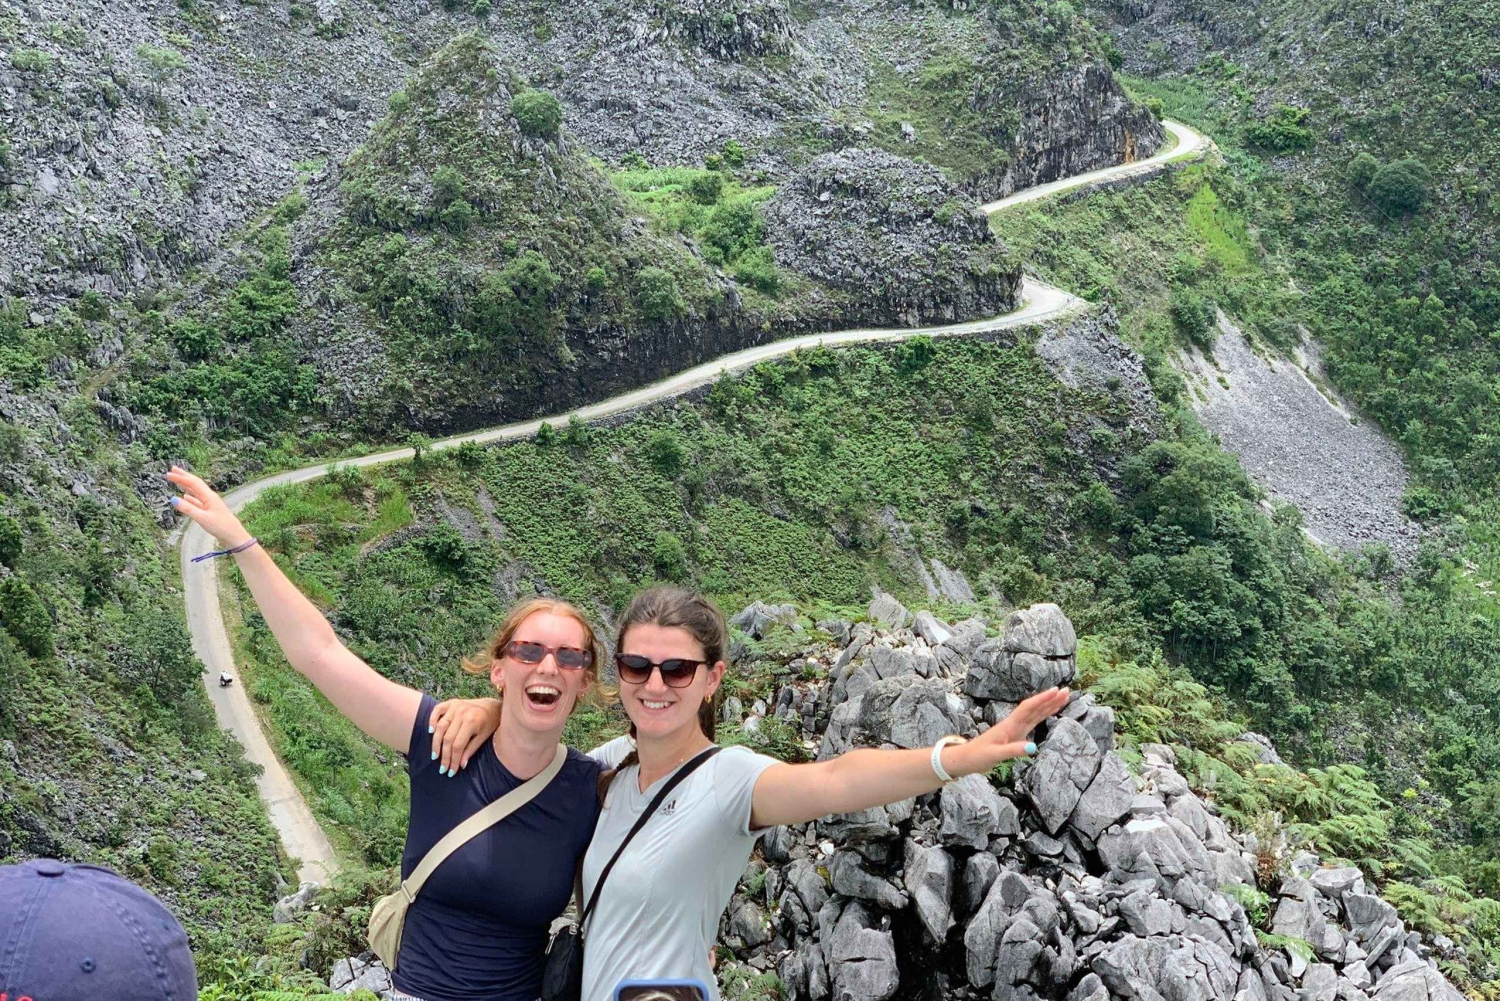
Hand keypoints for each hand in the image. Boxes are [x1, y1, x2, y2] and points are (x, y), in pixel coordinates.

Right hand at [166, 466, 252, 546]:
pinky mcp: (209, 511)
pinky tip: (185, 496)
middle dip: (183, 476)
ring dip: (186, 485)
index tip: (169, 474)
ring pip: (195, 491)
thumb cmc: (221, 527)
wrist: (234, 536)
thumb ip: (188, 509)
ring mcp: (210, 504)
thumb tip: (173, 499)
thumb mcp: (202, 518)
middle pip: (195, 483)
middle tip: (172, 469)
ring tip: (177, 479)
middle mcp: (210, 498)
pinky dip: (190, 497)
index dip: (181, 478)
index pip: (193, 483)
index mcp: (209, 497)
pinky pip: (197, 501)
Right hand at [429, 697, 503, 774]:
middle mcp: (462, 713)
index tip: (451, 771)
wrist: (493, 706)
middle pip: (448, 738)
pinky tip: (430, 732)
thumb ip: (471, 750)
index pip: (458, 745)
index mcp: (472, 722)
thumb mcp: (483, 737)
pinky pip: (437, 710)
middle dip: (445, 756)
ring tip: (435, 756)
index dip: (454, 760)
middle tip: (442, 769)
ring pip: (440, 727)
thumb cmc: (490, 723)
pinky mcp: (451, 702)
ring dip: (436, 743)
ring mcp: (455, 706)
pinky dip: (432, 720)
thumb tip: (461, 765)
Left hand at [952, 686, 1071, 774]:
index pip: (1029, 708)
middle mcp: (1013, 724)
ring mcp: (1015, 729)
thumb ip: (1013, 751)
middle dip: (1050, 699)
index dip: (1042, 699)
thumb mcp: (995, 755)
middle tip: (1067, 691)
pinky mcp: (1015, 735)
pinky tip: (1050, 713)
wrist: (966, 759)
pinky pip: (1032, 722)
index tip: (1056, 691)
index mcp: (1009, 725)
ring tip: (1063, 698)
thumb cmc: (978, 756)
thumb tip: (1034, 748)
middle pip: (1035, 708)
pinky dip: (1042, 716)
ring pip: (1035, 714)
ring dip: (1049, 706)